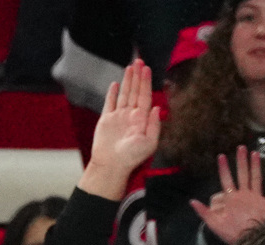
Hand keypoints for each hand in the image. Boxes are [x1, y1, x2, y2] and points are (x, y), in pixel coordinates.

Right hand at [86, 58, 164, 196]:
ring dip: (128, 80)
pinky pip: (110, 102)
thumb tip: (157, 107)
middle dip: (138, 76)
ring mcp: (119, 116)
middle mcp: (131, 116)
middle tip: (140, 60)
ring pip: (124, 94)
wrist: (112, 164)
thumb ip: (154, 125)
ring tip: (130, 67)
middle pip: (135, 92)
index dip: (146, 82)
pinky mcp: (107, 119)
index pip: (145, 97)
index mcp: (142, 120)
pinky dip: (112, 93)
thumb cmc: (132, 157)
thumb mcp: (149, 143)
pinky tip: (116, 84)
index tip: (146, 69)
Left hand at [190, 147, 264, 243]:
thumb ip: (204, 212)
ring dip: (256, 167)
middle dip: (241, 161)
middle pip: (242, 174)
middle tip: (240, 147)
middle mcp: (244, 195)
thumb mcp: (215, 224)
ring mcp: (256, 199)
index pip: (227, 180)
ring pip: (256, 179)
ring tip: (255, 154)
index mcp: (232, 198)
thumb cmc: (232, 234)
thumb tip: (191, 201)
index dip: (224, 168)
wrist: (249, 243)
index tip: (221, 156)